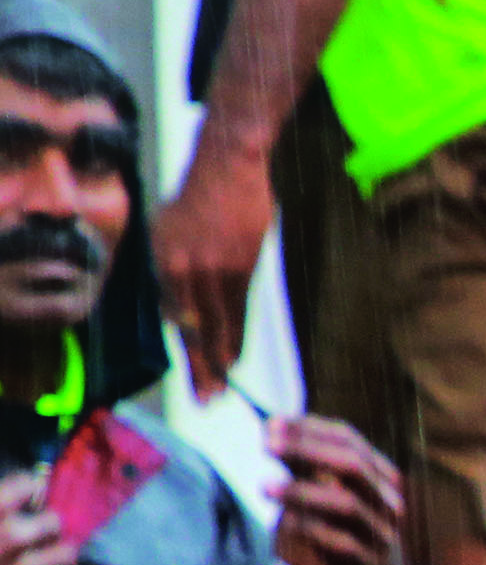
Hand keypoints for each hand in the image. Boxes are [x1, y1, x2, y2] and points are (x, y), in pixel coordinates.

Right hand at [0, 474, 63, 564]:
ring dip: (56, 559)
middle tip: (37, 536)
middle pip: (54, 522)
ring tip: (45, 562)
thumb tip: (21, 488)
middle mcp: (11, 537)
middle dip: (45, 528)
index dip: (27, 491)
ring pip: (66, 556)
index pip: (28, 485)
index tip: (24, 497)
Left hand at [156, 136, 278, 396]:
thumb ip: (175, 270)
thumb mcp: (170, 230)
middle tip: (208, 400)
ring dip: (222, 357)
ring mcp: (215, 266)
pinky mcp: (243, 263)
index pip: (174, 317)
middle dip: (203, 367)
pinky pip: (239, 307)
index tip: (192, 381)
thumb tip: (182, 312)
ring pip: (219, 322)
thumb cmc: (198, 195)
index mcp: (163, 258)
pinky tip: (237, 354)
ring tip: (223, 385)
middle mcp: (184, 266)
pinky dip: (238, 332)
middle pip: (195, 327)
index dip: (185, 352)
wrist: (227, 163)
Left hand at [263, 415, 410, 564]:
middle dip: (308, 451)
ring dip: (302, 492)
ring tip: (265, 488)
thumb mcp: (327, 490)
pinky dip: (309, 530)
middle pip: (353, 465)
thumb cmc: (344, 530)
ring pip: (347, 504)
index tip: (271, 425)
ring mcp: (381, 532)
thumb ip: (306, 464)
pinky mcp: (371, 564)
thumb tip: (271, 428)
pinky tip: (283, 523)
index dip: (310, 429)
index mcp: (378, 475)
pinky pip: (342, 544)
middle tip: (267, 445)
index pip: (349, 440)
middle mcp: (386, 500)